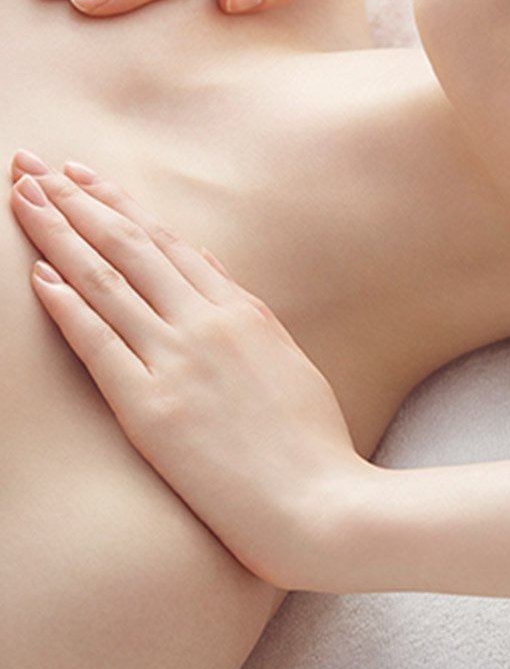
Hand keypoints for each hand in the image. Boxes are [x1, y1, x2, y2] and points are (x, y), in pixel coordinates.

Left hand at [8, 150, 369, 590]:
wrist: (320, 504)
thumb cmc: (312, 446)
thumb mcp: (288, 363)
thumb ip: (247, 317)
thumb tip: (210, 273)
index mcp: (244, 311)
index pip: (167, 243)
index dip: (120, 205)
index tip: (85, 176)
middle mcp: (208, 323)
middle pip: (129, 245)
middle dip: (77, 200)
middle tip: (33, 164)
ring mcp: (179, 361)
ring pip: (106, 280)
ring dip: (59, 234)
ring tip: (23, 197)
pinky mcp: (153, 408)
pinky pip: (99, 343)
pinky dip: (65, 303)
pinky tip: (37, 273)